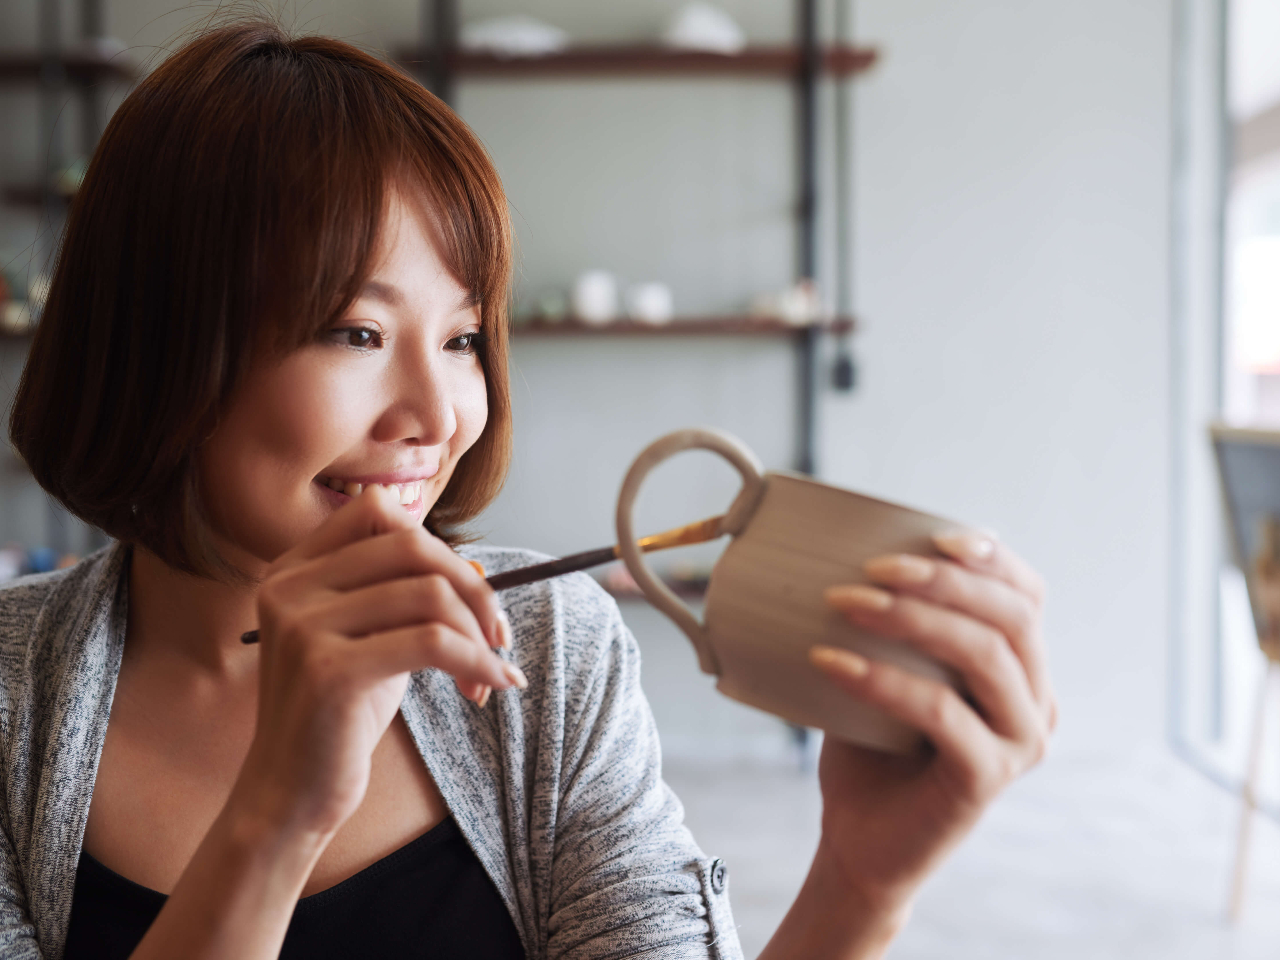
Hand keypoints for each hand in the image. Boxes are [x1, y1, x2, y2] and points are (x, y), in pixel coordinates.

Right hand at [233, 485, 523, 838]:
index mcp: (293, 570)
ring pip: (431, 594)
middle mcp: (290, 587)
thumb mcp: (364, 638)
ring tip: (488, 673)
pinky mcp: (329, 669)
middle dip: (472, 588)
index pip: (378, 511)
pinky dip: (477, 662)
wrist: (290, 795)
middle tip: (498, 635)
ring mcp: (303, 626)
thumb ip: (400, 593)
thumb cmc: (338, 716)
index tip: (468, 594)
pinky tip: (491, 685)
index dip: (437, 546)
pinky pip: (433, 643)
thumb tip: (475, 571)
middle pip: (413, 546)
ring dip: (478, 635)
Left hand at [809, 531, 1054, 923]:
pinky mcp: (987, 778)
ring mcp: (1020, 743)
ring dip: (910, 617)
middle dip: (942, 579)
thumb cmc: (870, 749)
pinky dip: (882, 678)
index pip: (1027, 596)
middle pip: (1012, 617)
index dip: (991, 558)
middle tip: (870, 568)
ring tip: (841, 602)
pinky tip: (827, 662)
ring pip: (983, 655)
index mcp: (1022, 672)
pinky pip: (941, 711)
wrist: (860, 843)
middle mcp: (1037, 704)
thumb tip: (845, 548)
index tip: (935, 535)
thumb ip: (892, 623)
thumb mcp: (885, 671)